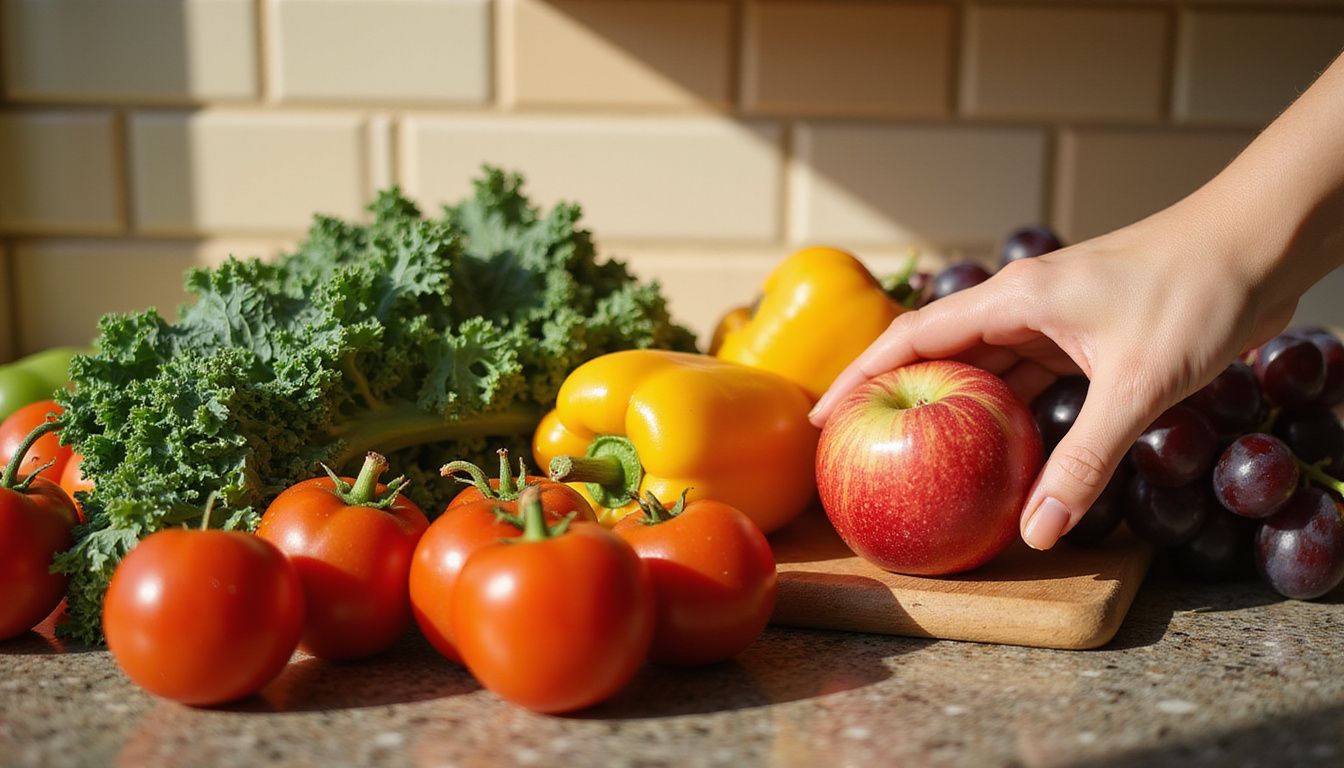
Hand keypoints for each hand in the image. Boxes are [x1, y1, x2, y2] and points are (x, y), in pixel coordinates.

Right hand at [808, 197, 1297, 549]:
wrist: (1261, 243)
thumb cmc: (1197, 293)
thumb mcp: (1136, 385)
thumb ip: (1084, 461)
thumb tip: (1038, 533)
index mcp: (1015, 299)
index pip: (913, 336)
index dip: (860, 375)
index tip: (821, 416)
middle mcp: (1023, 305)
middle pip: (938, 352)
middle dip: (895, 396)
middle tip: (859, 445)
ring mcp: (1053, 318)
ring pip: (984, 367)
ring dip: (951, 407)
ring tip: (914, 452)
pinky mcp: (1084, 334)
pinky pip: (1028, 377)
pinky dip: (1006, 411)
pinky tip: (997, 446)